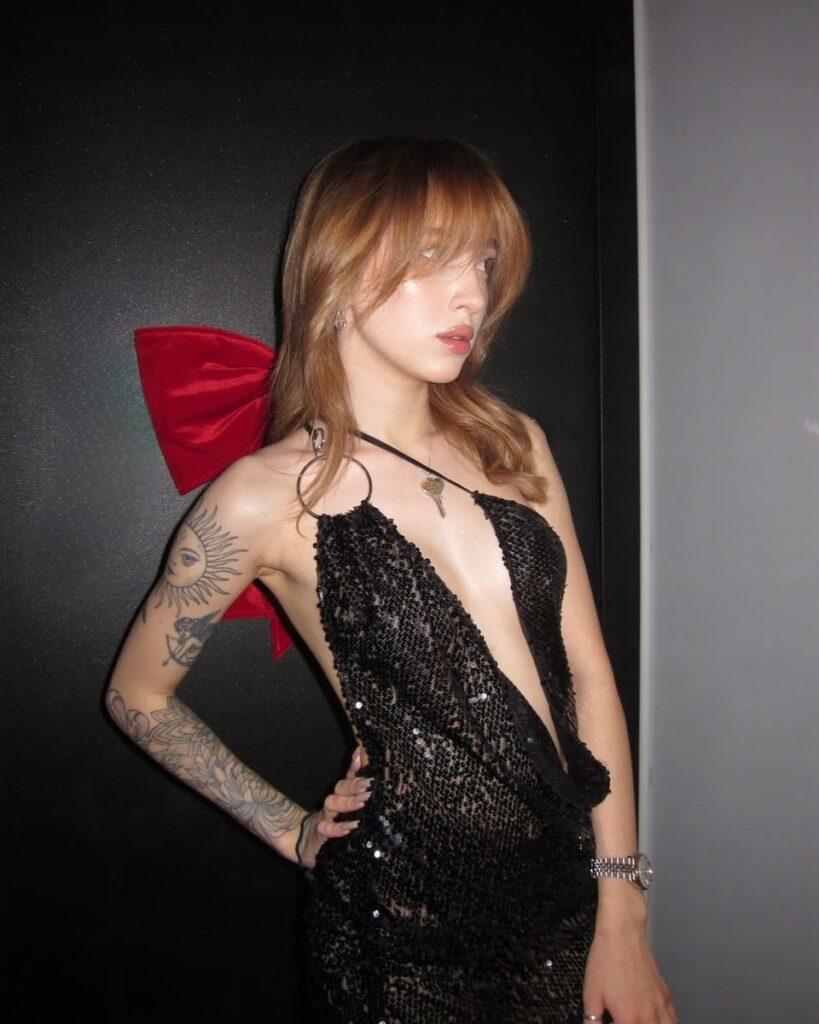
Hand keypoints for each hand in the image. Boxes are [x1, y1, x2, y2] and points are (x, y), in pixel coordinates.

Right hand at [295, 746, 370, 869]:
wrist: (303, 845)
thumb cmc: (331, 827)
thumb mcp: (347, 812)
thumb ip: (357, 794)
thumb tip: (367, 766)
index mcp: (341, 797)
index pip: (349, 778)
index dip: (355, 766)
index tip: (361, 753)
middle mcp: (332, 804)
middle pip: (341, 788)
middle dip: (355, 784)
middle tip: (370, 783)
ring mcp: (324, 817)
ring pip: (332, 804)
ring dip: (348, 802)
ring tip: (363, 802)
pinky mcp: (318, 834)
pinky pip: (326, 828)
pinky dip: (337, 828)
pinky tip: (350, 828)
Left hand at [583, 908, 677, 1023]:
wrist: (622, 933)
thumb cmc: (607, 958)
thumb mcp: (591, 994)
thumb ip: (592, 1020)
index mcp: (630, 1019)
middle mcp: (650, 1015)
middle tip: (627, 1023)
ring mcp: (660, 1005)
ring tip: (642, 1023)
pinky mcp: (665, 994)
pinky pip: (673, 1019)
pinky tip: (660, 1022)